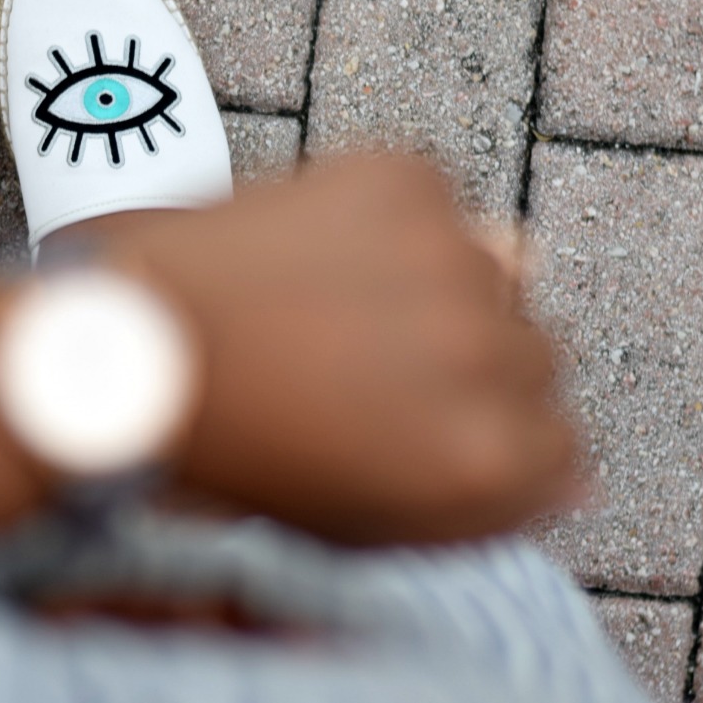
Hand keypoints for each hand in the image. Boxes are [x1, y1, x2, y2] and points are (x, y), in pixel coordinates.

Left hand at [109, 154, 583, 546]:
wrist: (125, 350)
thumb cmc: (225, 449)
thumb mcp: (361, 523)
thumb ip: (478, 509)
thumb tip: (576, 483)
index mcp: (486, 460)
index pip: (562, 449)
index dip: (486, 442)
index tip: (425, 435)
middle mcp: (491, 358)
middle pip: (535, 359)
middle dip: (468, 367)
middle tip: (367, 373)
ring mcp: (455, 258)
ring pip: (496, 274)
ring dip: (437, 288)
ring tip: (332, 312)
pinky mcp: (406, 179)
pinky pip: (439, 201)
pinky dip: (392, 220)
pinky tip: (316, 255)